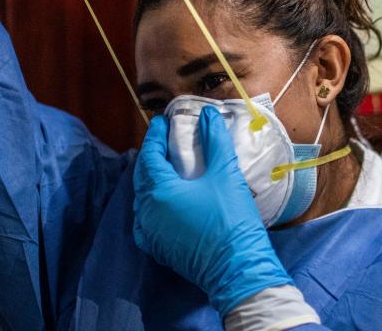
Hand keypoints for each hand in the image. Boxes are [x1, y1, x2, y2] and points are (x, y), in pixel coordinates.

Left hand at [133, 106, 292, 316]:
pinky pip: (147, 219)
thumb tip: (208, 114)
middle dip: (152, 155)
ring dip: (152, 179)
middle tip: (165, 140)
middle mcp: (146, 212)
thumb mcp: (225, 173)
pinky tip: (167, 198)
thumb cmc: (231, 219)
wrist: (238, 268)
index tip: (162, 121)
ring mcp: (150, 233)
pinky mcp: (158, 248)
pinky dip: (153, 203)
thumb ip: (214, 140)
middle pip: (143, 176)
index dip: (155, 135)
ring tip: (167, 165)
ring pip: (143, 198)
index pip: (149, 155)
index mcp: (158, 191)